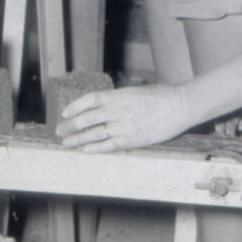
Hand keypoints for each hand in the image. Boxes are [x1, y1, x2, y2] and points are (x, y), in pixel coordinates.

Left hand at [55, 83, 193, 152]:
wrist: (180, 106)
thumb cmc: (161, 97)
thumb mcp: (136, 92)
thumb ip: (119, 99)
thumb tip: (103, 107)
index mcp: (119, 95)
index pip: (90, 100)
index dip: (75, 106)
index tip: (65, 113)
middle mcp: (119, 110)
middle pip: (87, 119)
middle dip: (71, 125)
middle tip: (60, 130)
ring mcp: (124, 126)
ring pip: (94, 134)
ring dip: (78, 139)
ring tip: (66, 142)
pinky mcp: (132, 139)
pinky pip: (109, 145)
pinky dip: (94, 148)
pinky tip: (84, 150)